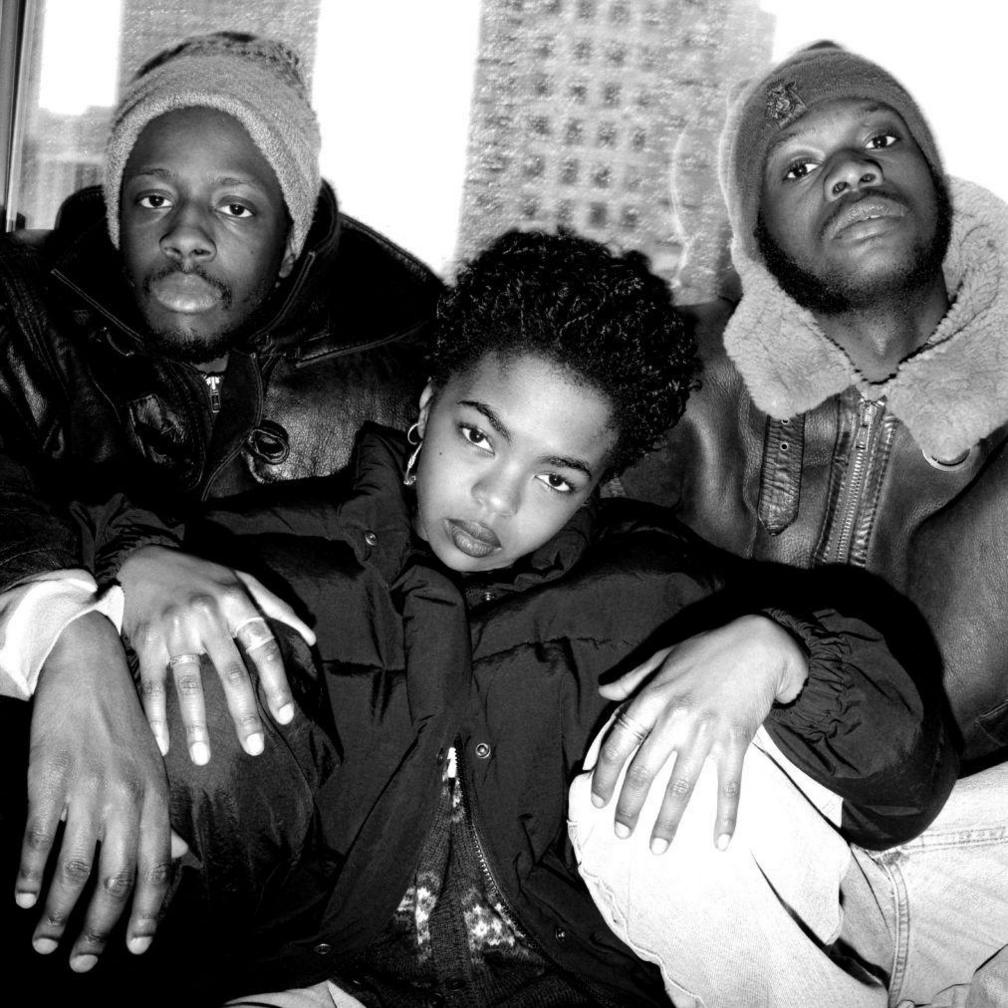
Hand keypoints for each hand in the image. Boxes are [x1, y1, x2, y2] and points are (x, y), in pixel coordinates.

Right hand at [17, 612, 183, 970]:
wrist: (91, 667)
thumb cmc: (123, 725)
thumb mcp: (153, 768)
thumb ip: (160, 818)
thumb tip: (178, 861)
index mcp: (156, 796)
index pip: (157, 867)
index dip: (148, 912)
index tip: (136, 948)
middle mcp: (128, 796)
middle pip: (118, 879)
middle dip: (99, 929)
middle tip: (79, 962)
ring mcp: (88, 786)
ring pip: (77, 866)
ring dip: (58, 912)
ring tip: (44, 941)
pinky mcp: (49, 775)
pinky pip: (39, 835)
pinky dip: (29, 872)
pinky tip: (21, 896)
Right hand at [119, 545, 315, 763]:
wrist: (142, 559)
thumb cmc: (201, 574)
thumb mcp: (242, 579)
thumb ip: (277, 607)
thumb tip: (310, 636)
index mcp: (236, 601)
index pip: (264, 647)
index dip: (277, 683)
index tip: (286, 715)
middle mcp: (207, 616)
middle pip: (231, 673)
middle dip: (244, 714)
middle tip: (254, 748)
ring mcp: (174, 630)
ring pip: (189, 684)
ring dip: (196, 724)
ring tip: (204, 758)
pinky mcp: (146, 641)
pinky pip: (153, 685)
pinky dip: (156, 717)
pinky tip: (163, 744)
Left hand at [589, 615, 806, 853]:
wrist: (759, 644)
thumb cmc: (708, 649)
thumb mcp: (663, 656)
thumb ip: (633, 678)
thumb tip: (604, 690)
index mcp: (652, 696)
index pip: (618, 742)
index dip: (604, 774)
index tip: (597, 799)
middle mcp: (674, 718)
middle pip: (643, 771)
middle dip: (629, 806)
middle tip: (621, 832)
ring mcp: (706, 732)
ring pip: (680, 786)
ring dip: (667, 821)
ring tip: (656, 848)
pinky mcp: (736, 742)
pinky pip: (728, 787)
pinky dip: (725, 817)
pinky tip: (721, 842)